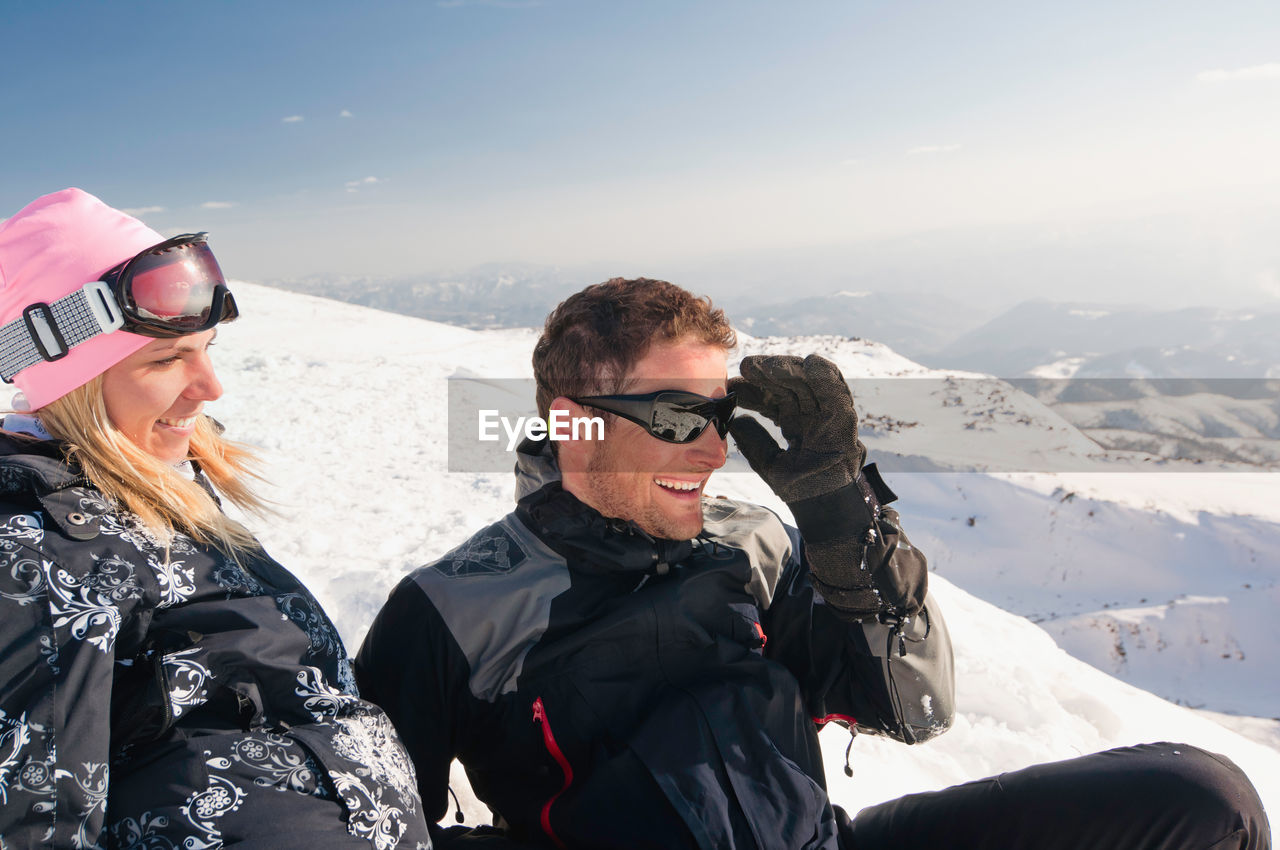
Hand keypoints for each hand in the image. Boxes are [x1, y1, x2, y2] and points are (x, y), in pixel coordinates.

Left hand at [729, 354, 924, 619]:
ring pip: (811, 383)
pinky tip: (811, 363)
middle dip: (768, 374)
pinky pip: (839, 393)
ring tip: (762, 365)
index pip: (774, 397)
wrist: (826, 514)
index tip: (731, 384)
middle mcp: (814, 415)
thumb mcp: (768, 462)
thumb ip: (753, 440)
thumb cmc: (801, 491)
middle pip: (791, 384)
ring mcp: (829, 417)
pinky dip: (828, 377)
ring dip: (788, 370)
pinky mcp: (844, 422)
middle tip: (744, 367)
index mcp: (797, 422)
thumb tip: (733, 419)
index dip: (754, 389)